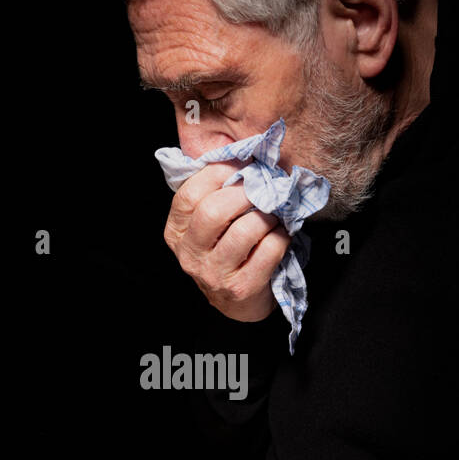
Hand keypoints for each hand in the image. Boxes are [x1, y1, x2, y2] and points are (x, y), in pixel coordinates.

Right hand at [163, 162, 290, 321]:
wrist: (237, 304)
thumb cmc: (226, 255)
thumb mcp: (208, 228)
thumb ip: (213, 195)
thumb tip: (238, 155)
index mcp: (177, 233)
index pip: (189, 195)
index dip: (218, 172)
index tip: (242, 165)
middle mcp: (191, 255)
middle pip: (213, 211)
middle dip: (245, 192)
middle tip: (262, 188)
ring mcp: (215, 274)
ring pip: (244, 230)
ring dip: (266, 215)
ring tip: (274, 213)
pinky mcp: (242, 288)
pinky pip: (269, 250)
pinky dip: (281, 236)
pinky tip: (281, 234)